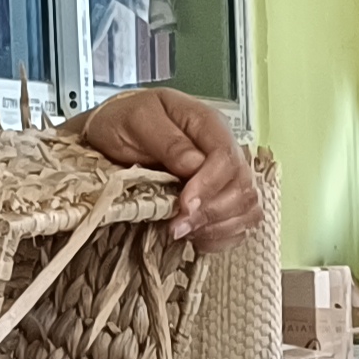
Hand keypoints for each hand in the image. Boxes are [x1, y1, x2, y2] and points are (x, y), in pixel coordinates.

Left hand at [69, 86, 265, 250]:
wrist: (110, 131)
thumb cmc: (122, 122)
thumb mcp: (136, 121)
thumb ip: (167, 141)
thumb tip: (194, 166)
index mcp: (208, 123)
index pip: (226, 157)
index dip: (209, 186)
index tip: (184, 206)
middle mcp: (224, 148)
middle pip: (242, 186)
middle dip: (212, 212)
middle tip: (177, 226)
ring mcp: (226, 174)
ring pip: (247, 207)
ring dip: (219, 227)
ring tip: (183, 231)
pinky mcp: (221, 197)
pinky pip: (241, 222)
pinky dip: (223, 236)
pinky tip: (196, 237)